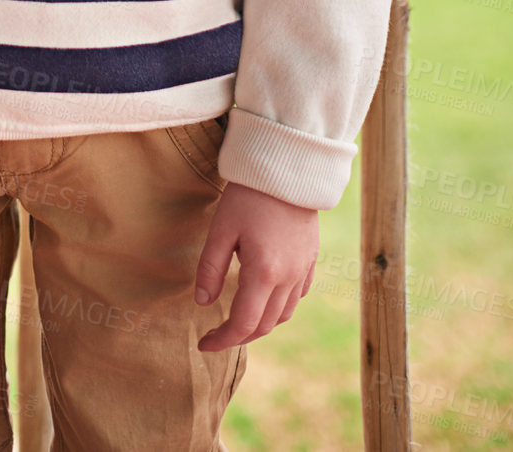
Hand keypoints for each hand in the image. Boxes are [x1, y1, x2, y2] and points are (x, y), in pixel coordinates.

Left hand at [193, 179, 317, 349]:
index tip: (203, 345)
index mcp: (265, 273)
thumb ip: (211, 268)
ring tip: (238, 318)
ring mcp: (303, 270)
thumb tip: (202, 303)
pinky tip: (265, 297)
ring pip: (284, 314)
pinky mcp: (310, 259)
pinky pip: (297, 296)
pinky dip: (280, 306)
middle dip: (239, 334)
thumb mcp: (221, 229)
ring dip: (260, 323)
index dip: (222, 339)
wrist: (287, 168)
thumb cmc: (249, 195)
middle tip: (215, 333)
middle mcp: (289, 278)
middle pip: (264, 325)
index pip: (243, 323)